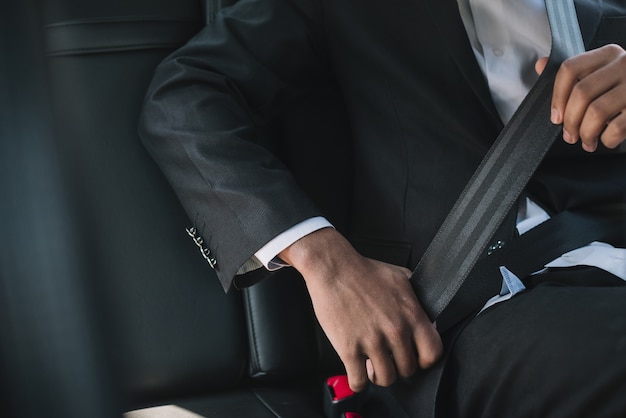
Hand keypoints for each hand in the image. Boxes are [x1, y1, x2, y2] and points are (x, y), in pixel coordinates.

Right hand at [280, 228, 441, 391]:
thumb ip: (418, 299)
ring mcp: (372, 341)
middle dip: (398, 367)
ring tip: (372, 366)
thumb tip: (429, 316)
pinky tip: (356, 372)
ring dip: (379, 376)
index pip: (433, 352)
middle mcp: (395, 330)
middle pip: (408, 370)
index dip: (425, 360)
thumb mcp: (401, 278)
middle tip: (388, 359)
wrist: (333, 268)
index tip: (415, 358)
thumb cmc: (364, 271)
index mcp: (411, 314)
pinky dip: (358, 382)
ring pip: (386, 379)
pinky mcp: (349, 348)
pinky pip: (359, 382)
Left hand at [536, 44, 625, 151]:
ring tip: (586, 141)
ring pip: (597, 111)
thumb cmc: (625, 88)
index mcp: (607, 54)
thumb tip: (541, 65)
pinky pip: (617, 127)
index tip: (555, 117)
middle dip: (570, 121)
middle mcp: (624, 63)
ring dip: (586, 133)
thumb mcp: (601, 74)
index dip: (557, 96)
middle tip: (569, 136)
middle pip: (581, 93)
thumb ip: (574, 72)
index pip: (570, 68)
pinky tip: (607, 141)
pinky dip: (607, 139)